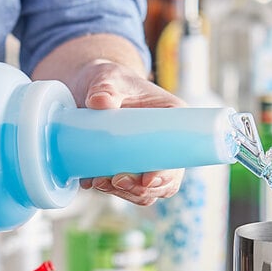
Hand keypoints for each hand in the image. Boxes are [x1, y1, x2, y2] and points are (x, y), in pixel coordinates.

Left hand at [75, 60, 185, 205]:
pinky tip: (90, 180)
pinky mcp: (129, 167)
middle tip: (114, 181)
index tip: (146, 180)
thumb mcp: (107, 77)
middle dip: (140, 189)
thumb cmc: (110, 79)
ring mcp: (147, 158)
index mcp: (173, 119)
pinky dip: (108, 190)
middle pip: (164, 181)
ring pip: (144, 190)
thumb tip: (99, 101)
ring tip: (98, 181)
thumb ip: (104, 87)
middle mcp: (165, 144)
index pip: (180, 154)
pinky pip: (125, 189)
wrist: (94, 89)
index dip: (167, 173)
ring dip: (123, 193)